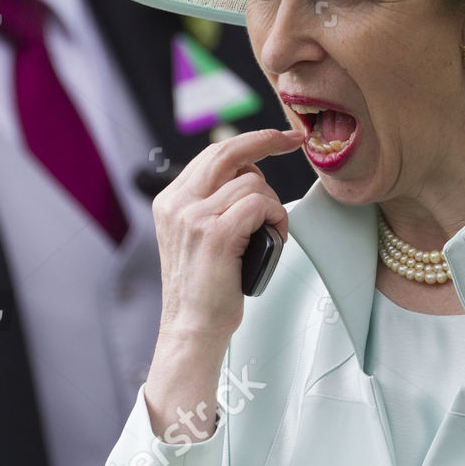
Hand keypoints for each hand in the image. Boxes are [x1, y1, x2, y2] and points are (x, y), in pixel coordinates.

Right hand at [152, 126, 303, 343]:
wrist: (193, 328)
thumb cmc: (206, 288)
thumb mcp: (199, 235)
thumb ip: (213, 202)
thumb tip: (250, 173)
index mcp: (171, 201)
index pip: (213, 154)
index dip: (249, 141)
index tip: (277, 137)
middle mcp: (177, 204)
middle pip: (227, 151)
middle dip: (266, 140)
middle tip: (292, 140)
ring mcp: (194, 217)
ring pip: (252, 182)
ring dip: (273, 204)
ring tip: (271, 231)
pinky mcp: (216, 234)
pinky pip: (260, 204)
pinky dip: (275, 218)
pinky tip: (272, 236)